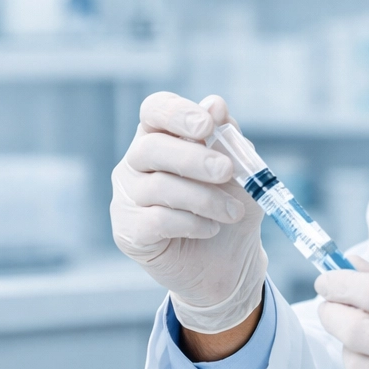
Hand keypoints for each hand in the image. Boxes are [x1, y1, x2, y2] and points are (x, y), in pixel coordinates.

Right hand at [111, 92, 267, 334]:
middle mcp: (137, 163)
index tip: (207, 125)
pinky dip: (192, 223)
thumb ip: (228, 139)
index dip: (176, 113)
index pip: (154, 110)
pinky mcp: (128, 231)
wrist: (229, 263)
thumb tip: (215, 104)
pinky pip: (157, 220)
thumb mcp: (241, 171)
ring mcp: (128, 197)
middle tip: (226, 171)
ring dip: (205, 199)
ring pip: (159, 186)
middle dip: (194, 158)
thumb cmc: (230, 208)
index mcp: (163, 137)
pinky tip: (210, 229)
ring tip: (232, 212)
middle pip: (151, 147)